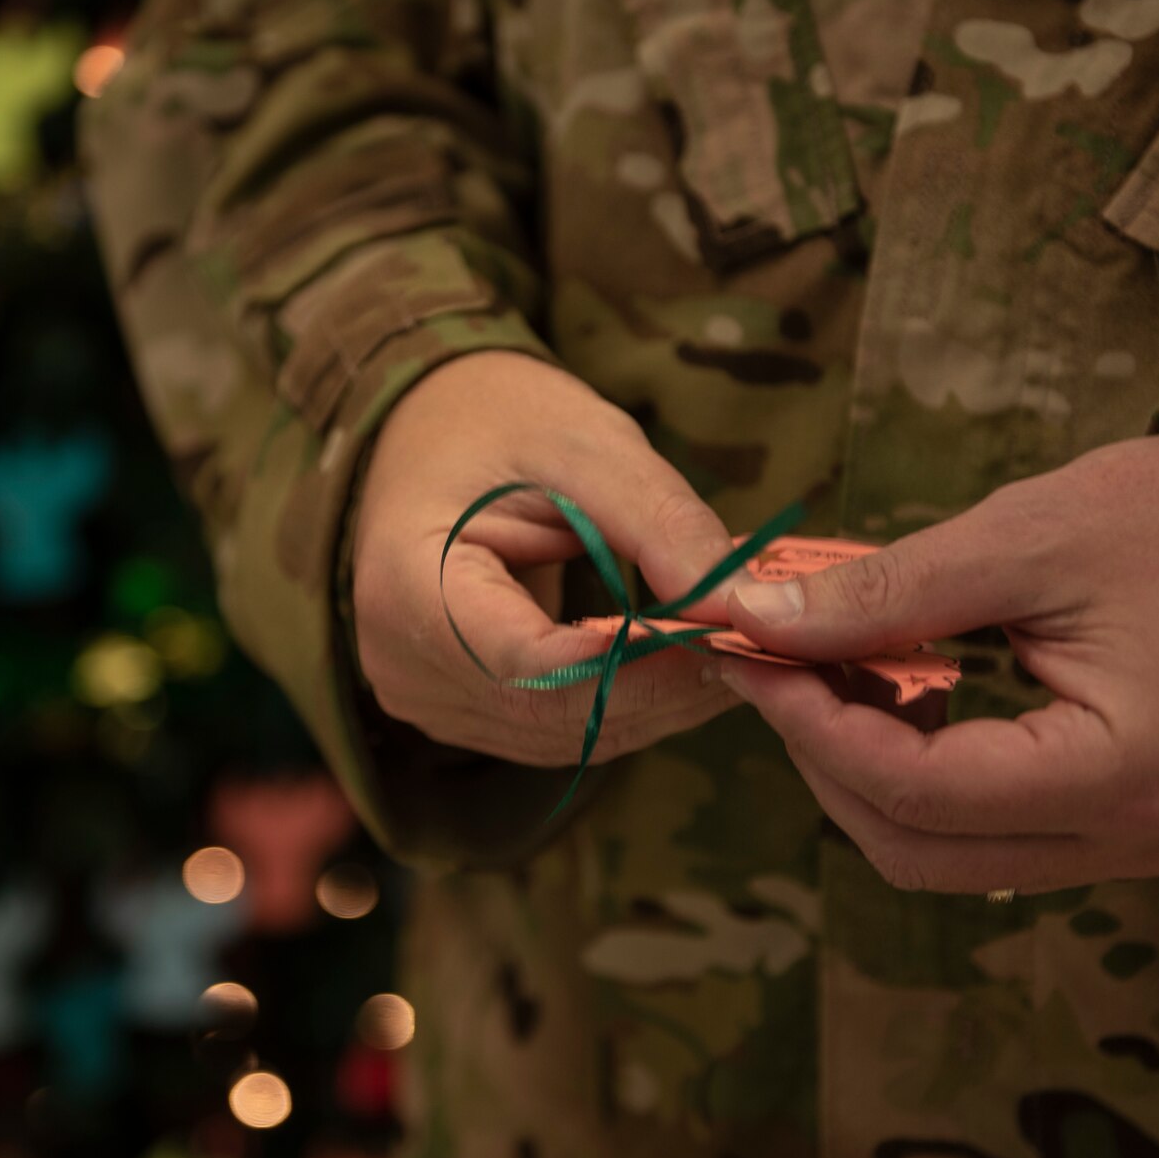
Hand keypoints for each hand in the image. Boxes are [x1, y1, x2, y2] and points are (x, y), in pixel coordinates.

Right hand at [352, 351, 739, 764]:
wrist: (425, 432)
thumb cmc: (497, 421)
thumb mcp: (586, 444)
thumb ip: (662, 524)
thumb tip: (745, 607)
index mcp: (406, 584)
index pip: (533, 664)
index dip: (640, 663)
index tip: (732, 634)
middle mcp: (399, 663)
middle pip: (551, 713)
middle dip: (664, 688)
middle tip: (760, 647)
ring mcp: (422, 697)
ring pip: (561, 736)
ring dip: (654, 704)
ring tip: (733, 651)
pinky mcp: (455, 708)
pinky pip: (550, 730)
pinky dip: (623, 704)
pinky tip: (680, 665)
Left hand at [722, 434, 1158, 892]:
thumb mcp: (1024, 539)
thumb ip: (886, 592)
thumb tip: (758, 618)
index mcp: (1119, 777)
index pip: (918, 792)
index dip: (810, 724)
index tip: (744, 647)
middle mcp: (1122, 839)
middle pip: (914, 849)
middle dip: (820, 755)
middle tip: (764, 658)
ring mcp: (1116, 843)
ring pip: (935, 852)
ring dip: (855, 768)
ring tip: (809, 666)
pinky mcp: (1100, 820)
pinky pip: (973, 827)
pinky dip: (904, 767)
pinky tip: (873, 684)